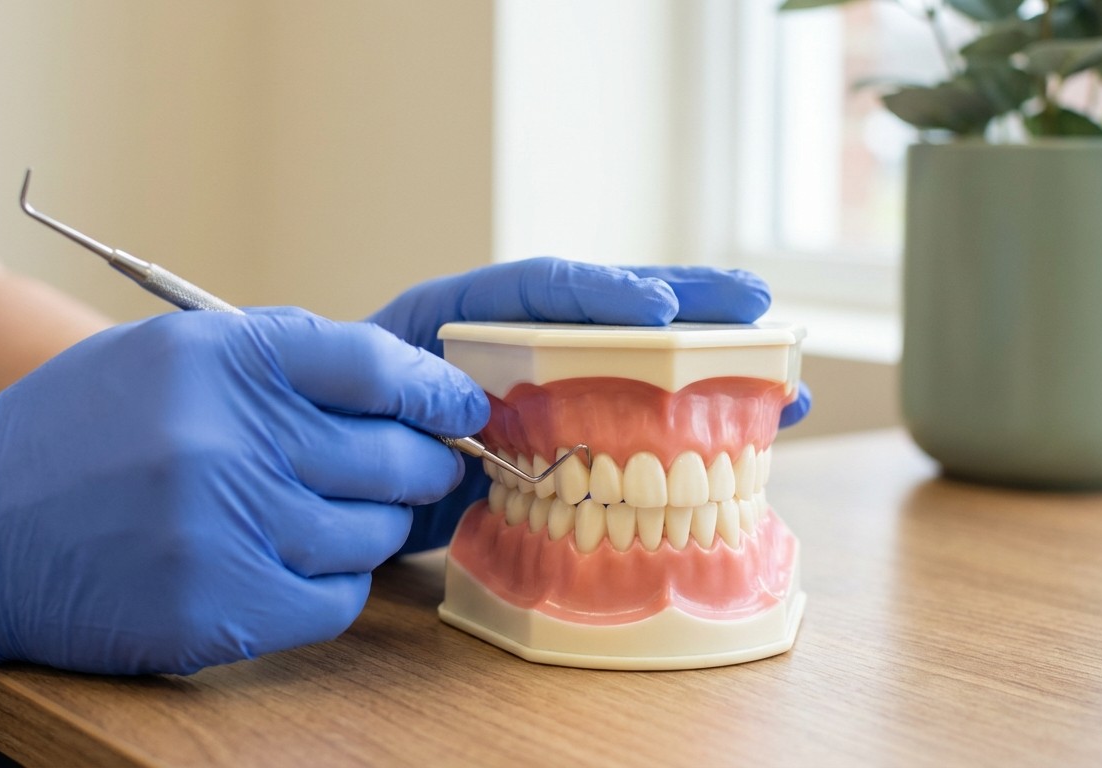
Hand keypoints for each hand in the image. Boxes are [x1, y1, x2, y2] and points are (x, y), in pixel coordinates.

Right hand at [0, 308, 485, 712]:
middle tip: (427, 468)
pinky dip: (332, 582)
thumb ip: (281, 360)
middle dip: (425, 464)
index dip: (437, 389)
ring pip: (372, 533)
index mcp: (221, 358)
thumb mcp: (171, 355)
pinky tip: (293, 563)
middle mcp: (226, 438)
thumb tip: (401, 385)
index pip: (376, 366)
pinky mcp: (217, 609)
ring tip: (327, 514)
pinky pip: (336, 598)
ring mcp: (223, 528)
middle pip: (393, 456)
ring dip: (370, 526)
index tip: (464, 406)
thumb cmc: (78, 434)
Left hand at [366, 257, 810, 553]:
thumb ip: (418, 402)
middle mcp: (513, 345)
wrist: (318, 477)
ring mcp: (544, 393)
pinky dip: (689, 429)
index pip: (536, 288)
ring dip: (710, 369)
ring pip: (637, 368)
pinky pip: (634, 428)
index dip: (600, 295)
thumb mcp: (368, 404)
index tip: (657, 313)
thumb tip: (486, 425)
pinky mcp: (563, 444)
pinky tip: (751, 433)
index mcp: (456, 314)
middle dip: (687, 308)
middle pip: (609, 314)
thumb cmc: (334, 424)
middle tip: (756, 304)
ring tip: (783, 373)